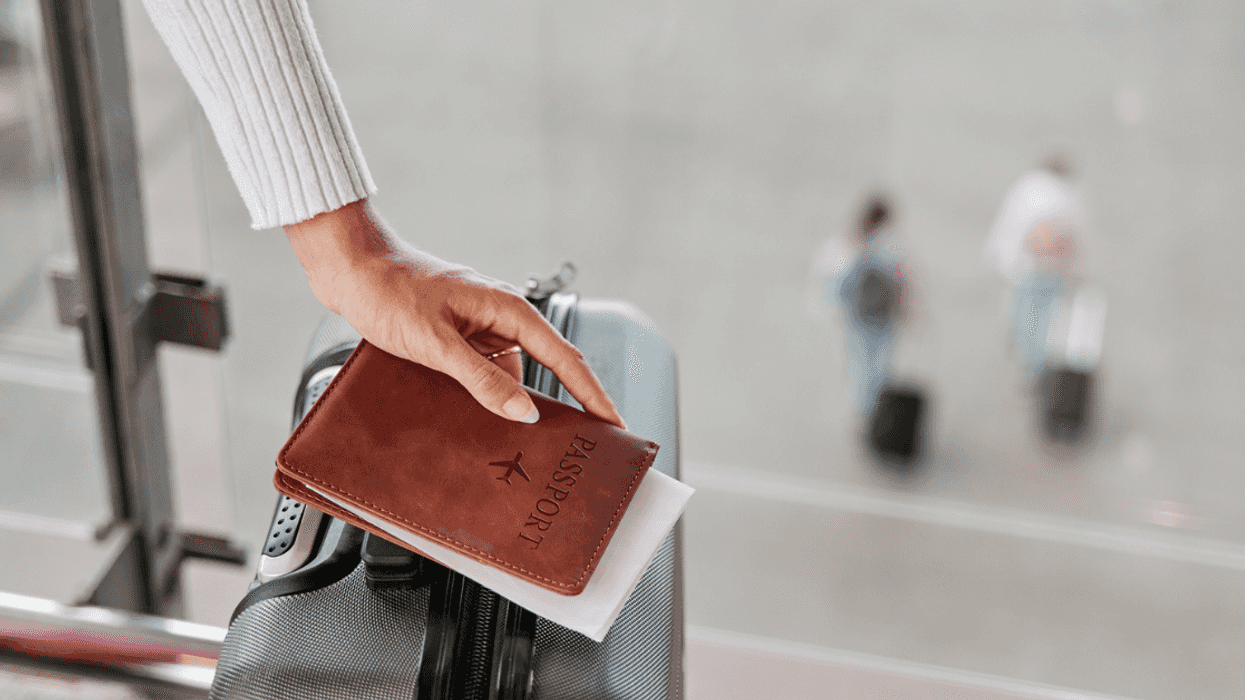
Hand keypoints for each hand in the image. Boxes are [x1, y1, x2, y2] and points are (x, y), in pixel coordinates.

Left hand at [284, 200, 624, 427]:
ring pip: (511, 375)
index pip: (565, 358)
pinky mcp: (458, 337)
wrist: (350, 268)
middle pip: (546, 368)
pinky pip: (484, 373)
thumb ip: (483, 380)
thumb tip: (524, 411)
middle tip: (582, 443)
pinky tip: (480, 422)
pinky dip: (487, 397)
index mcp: (508, 310)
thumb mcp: (437, 344)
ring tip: (526, 444)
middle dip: (567, 404)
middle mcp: (500, 317)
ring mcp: (479, 328)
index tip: (613, 422)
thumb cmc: (389, 290)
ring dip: (515, 405)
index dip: (593, 393)